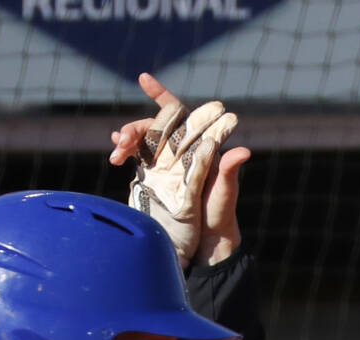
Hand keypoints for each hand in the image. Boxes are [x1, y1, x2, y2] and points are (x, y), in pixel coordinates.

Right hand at [109, 72, 249, 268]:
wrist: (205, 241)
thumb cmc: (220, 214)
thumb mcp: (225, 193)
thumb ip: (228, 171)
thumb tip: (243, 152)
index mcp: (196, 145)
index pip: (178, 114)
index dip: (161, 96)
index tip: (144, 79)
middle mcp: (179, 149)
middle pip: (154, 125)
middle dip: (137, 125)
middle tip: (125, 136)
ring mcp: (163, 162)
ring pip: (141, 139)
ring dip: (128, 138)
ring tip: (118, 150)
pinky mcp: (151, 176)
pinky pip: (135, 156)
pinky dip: (124, 150)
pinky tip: (116, 151)